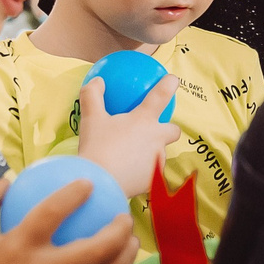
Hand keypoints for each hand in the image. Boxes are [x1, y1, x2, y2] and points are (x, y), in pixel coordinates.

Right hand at [76, 75, 183, 200]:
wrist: (100, 184)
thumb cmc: (96, 148)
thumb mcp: (91, 118)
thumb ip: (93, 95)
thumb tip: (97, 80)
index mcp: (144, 120)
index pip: (161, 96)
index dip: (168, 85)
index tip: (173, 80)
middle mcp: (156, 139)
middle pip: (173, 131)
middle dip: (168, 129)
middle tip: (153, 131)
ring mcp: (157, 160)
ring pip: (160, 154)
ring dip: (151, 153)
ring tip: (132, 157)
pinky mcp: (153, 180)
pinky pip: (150, 173)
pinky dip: (142, 172)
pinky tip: (128, 174)